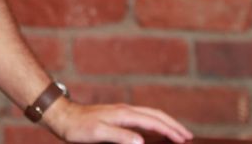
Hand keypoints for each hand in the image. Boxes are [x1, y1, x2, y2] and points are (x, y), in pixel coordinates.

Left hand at [43, 99, 192, 143]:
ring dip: (166, 123)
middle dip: (174, 125)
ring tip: (177, 133)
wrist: (62, 115)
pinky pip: (142, 117)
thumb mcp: (98, 133)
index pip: (154, 121)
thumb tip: (141, 141)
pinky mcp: (117, 116)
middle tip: (188, 136)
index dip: (170, 131)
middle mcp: (126, 110)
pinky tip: (154, 130)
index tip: (184, 140)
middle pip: (156, 115)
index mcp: (124, 114)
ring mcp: (122, 112)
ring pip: (150, 115)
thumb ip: (120, 136)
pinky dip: (154, 123)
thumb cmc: (78, 127)